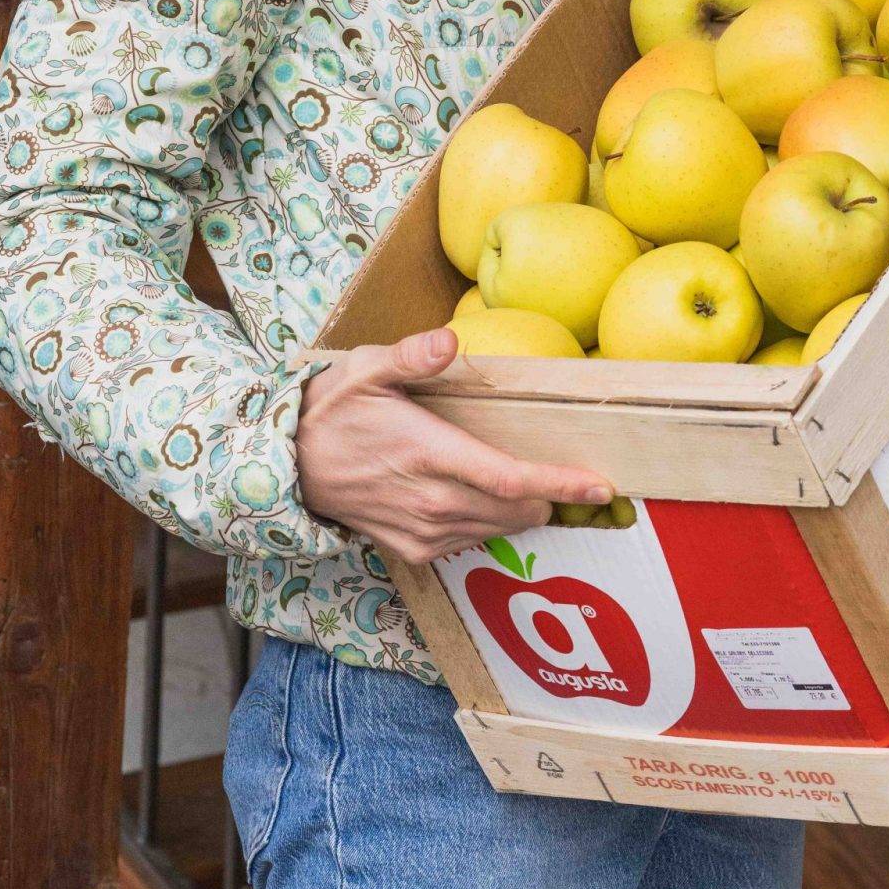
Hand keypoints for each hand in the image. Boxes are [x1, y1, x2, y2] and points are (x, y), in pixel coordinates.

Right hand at [294, 326, 614, 564]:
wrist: (288, 468)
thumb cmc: (332, 411)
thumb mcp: (365, 369)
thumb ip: (412, 356)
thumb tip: (449, 339)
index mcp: (429, 454)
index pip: (510, 479)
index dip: (561, 484)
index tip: (600, 484)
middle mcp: (432, 502)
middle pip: (516, 511)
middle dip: (552, 496)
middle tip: (574, 475)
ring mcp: (422, 531)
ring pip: (497, 528)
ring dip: (524, 511)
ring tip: (539, 485)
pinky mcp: (413, 549)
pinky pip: (470, 540)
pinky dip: (492, 522)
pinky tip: (489, 498)